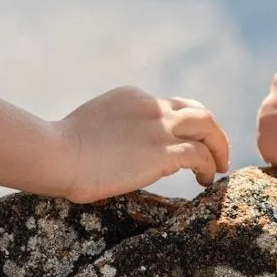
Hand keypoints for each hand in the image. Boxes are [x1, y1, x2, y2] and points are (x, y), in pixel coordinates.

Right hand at [53, 87, 229, 202]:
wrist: (57, 153)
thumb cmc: (60, 149)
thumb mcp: (92, 126)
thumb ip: (112, 130)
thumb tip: (118, 150)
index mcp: (131, 96)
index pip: (169, 106)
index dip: (182, 125)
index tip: (185, 143)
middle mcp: (150, 106)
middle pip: (196, 110)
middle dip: (211, 130)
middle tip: (216, 152)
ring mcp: (158, 128)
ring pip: (207, 125)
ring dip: (219, 145)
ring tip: (219, 166)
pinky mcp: (162, 153)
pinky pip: (200, 154)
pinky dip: (209, 165)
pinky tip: (206, 180)